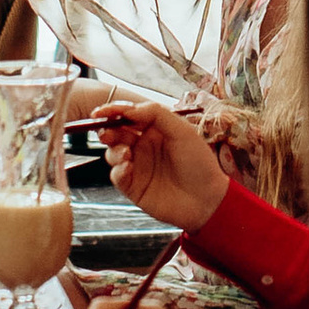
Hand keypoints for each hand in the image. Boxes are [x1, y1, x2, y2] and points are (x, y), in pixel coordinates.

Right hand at [87, 95, 228, 232]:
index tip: (101, 111)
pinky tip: (127, 168)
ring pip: (113, 152)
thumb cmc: (199, 163)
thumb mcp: (182, 131)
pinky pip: (117, 175)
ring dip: (114, 150)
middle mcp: (144, 146)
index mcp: (155, 129)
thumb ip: (156, 114)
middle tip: (105, 131)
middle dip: (107, 130)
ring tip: (126, 154)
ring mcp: (137, 166)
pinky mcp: (133, 186)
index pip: (130, 116)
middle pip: (116, 133)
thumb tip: (130, 108)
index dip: (114, 111)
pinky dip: (118, 170)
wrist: (206, 200)